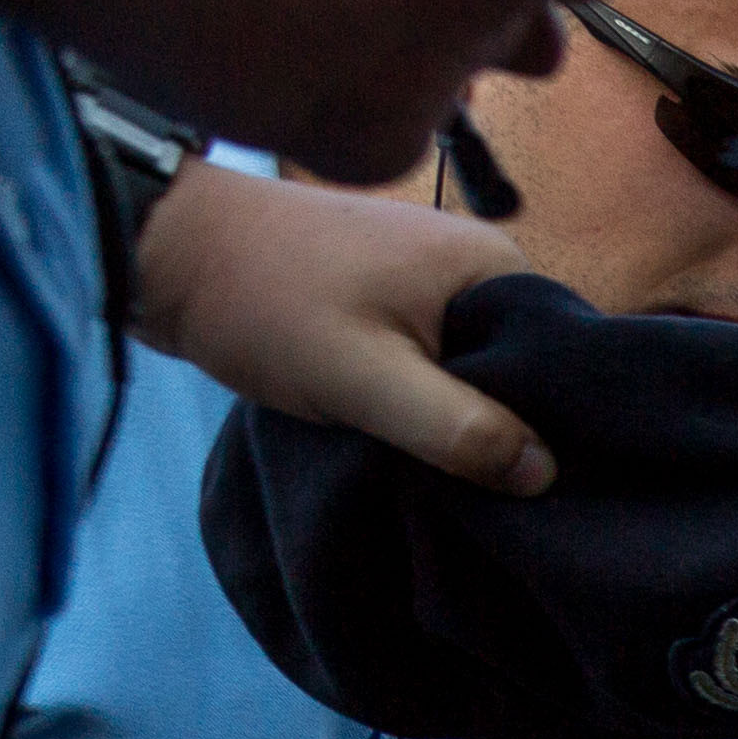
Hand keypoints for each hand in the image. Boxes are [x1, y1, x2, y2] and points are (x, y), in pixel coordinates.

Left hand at [131, 168, 549, 495]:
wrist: (164, 251)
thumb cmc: (264, 303)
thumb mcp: (365, 380)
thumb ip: (459, 427)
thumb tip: (546, 474)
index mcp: (494, 263)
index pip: (572, 357)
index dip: (564, 424)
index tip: (546, 484)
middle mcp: (477, 261)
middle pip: (527, 366)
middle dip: (510, 425)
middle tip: (490, 487)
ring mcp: (435, 276)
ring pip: (481, 369)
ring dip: (464, 416)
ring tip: (449, 465)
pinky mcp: (396, 295)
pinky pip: (442, 358)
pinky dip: (430, 397)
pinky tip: (413, 433)